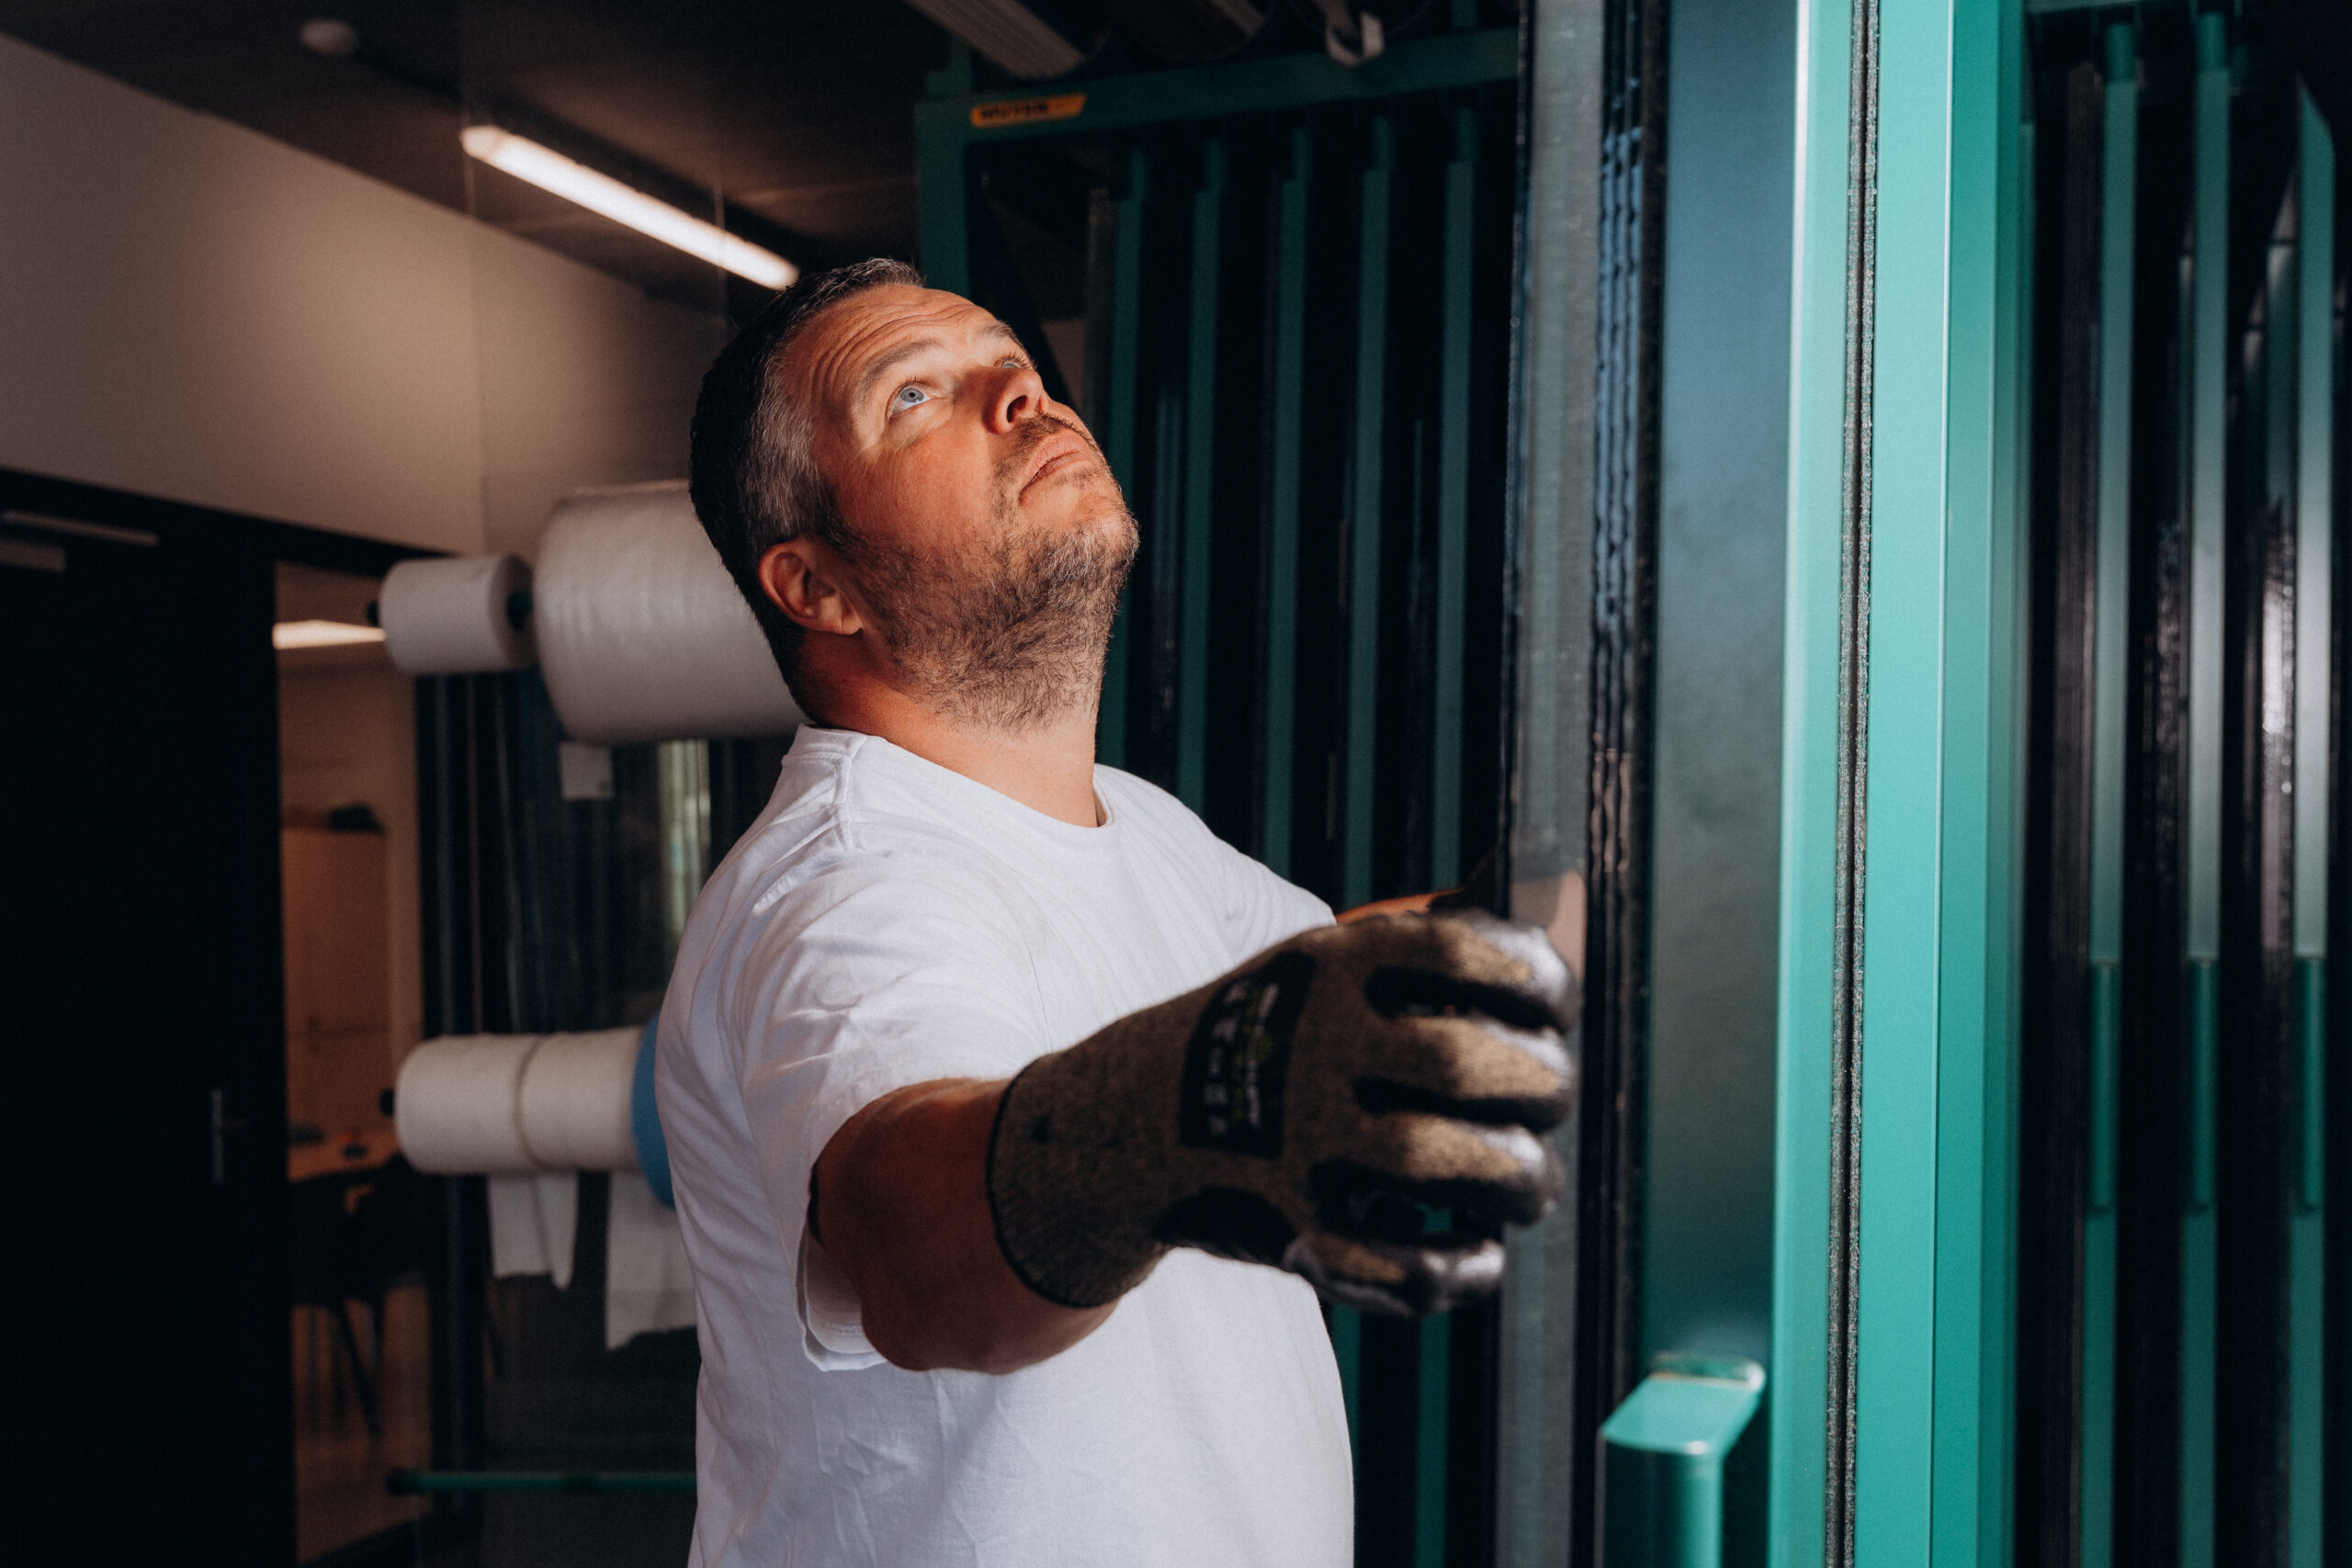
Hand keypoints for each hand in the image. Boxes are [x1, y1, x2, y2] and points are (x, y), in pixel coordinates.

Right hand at [986, 912, 1576, 1316]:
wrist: (1134, 1121)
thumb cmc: (1278, 1033)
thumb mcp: (1337, 963)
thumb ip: (1446, 939)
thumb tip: (1562, 888)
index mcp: (1333, 966)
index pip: (1461, 950)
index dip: (1537, 980)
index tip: (1555, 1007)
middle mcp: (1313, 1043)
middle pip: (1459, 1059)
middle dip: (1540, 1084)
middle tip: (1548, 1099)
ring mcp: (1295, 1139)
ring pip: (1436, 1159)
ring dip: (1517, 1178)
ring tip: (1527, 1184)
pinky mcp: (1290, 1228)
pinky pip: (1395, 1264)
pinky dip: (1458, 1268)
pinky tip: (1479, 1250)